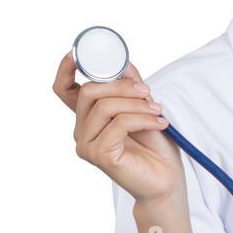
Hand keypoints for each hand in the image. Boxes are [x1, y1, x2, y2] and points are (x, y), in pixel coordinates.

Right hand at [53, 52, 184, 205]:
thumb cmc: (156, 146)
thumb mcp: (144, 108)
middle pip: (89, 93)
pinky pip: (118, 125)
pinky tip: (160, 124)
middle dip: (121, 86)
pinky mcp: (100, 156)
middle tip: (148, 92)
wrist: (167, 181)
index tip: (75, 51)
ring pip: (105, 108)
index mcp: (88, 117)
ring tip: (159, 111)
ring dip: (137, 104)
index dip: (65, 69)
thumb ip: (130, 86)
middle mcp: (81, 130)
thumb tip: (122, 62)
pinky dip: (143, 119)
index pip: (65, 90)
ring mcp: (87, 145)